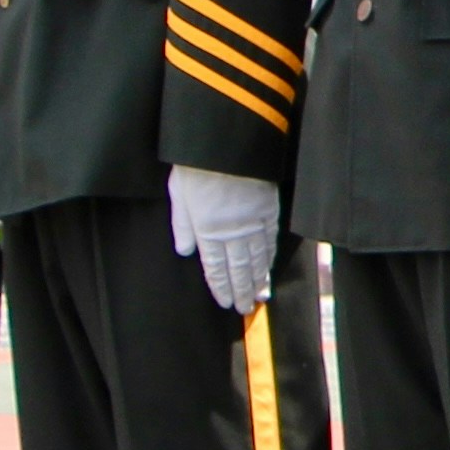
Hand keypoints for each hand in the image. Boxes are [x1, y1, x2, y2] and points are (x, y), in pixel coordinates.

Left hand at [167, 165, 283, 314]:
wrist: (226, 141)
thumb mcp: (178, 194)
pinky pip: (271, 239)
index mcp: (207, 230)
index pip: (216, 267)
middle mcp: (232, 231)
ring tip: (260, 296)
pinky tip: (270, 267)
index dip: (221, 287)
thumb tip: (186, 251)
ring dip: (258, 279)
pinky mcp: (268, 208)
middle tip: (245, 308)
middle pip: (239, 268)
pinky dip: (270, 256)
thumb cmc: (196, 165)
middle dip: (242, 290)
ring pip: (257, 257)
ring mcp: (253, 221)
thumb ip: (182, 225)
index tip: (226, 303)